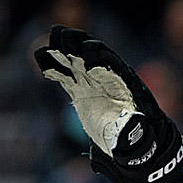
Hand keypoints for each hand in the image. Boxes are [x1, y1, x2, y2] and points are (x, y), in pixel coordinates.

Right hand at [34, 25, 182, 182]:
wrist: (134, 146)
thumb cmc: (139, 142)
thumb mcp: (137, 139)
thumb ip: (131, 131)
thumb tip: (131, 124)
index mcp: (126, 86)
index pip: (112, 65)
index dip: (100, 59)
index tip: (87, 63)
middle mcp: (109, 80)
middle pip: (94, 53)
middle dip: (78, 44)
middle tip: (61, 36)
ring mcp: (94, 84)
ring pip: (77, 61)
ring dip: (64, 50)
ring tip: (48, 42)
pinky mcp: (82, 92)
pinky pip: (67, 76)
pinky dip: (55, 68)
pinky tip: (42, 60)